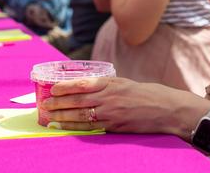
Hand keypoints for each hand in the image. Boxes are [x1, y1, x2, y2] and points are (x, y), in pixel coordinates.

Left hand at [43, 77, 199, 134]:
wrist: (165, 108)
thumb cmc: (144, 94)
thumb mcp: (123, 83)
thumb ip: (104, 85)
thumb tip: (82, 87)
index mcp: (111, 83)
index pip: (83, 83)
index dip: (65, 86)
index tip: (52, 88)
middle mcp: (109, 97)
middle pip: (78, 100)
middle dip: (58, 103)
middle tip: (44, 105)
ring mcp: (111, 113)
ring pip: (81, 115)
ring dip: (62, 116)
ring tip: (49, 116)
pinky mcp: (115, 126)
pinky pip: (90, 127)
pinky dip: (75, 127)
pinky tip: (64, 127)